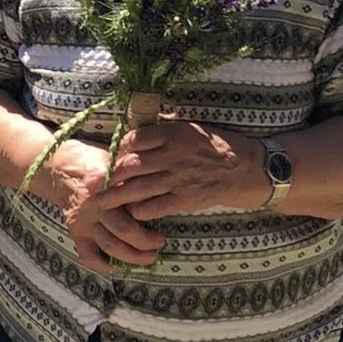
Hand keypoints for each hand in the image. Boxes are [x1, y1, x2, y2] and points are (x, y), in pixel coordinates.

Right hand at [30, 137, 165, 275]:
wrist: (64, 168)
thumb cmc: (99, 164)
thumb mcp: (118, 162)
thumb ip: (136, 175)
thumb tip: (163, 187)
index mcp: (109, 186)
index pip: (135, 203)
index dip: (153, 212)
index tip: (165, 217)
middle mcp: (96, 205)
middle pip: (124, 230)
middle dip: (146, 242)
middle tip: (160, 243)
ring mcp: (84, 221)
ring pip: (110, 246)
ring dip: (132, 256)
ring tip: (148, 257)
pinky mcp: (76, 232)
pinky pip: (88, 255)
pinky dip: (103, 265)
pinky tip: (118, 266)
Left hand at [104, 121, 268, 219]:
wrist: (249, 168)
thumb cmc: (218, 146)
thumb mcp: (192, 129)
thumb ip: (164, 132)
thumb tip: (135, 134)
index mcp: (173, 133)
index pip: (134, 139)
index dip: (117, 149)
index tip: (109, 156)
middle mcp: (173, 155)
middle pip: (130, 165)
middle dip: (108, 176)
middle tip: (93, 183)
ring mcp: (179, 179)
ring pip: (137, 188)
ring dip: (116, 196)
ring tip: (100, 201)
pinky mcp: (186, 199)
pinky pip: (155, 207)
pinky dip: (139, 210)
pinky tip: (131, 212)